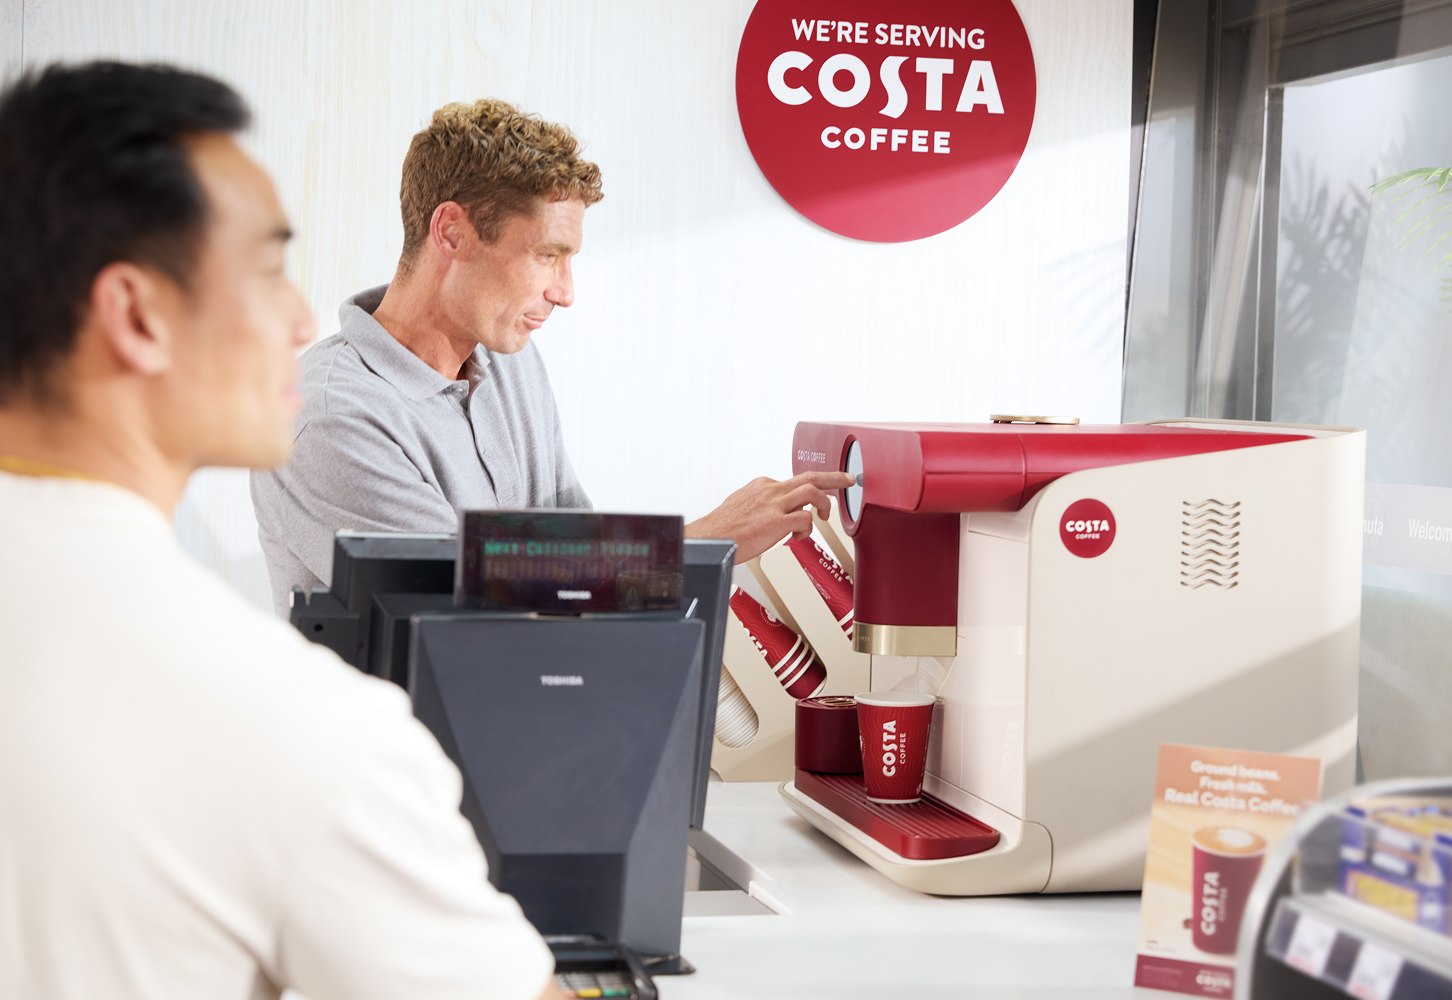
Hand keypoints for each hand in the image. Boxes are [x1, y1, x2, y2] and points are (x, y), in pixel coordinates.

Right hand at [685, 471, 854, 563]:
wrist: (710, 540)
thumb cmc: (722, 530)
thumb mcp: (740, 505)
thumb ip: (759, 504)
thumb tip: (769, 511)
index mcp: (762, 485)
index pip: (792, 481)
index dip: (807, 491)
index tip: (815, 497)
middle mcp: (770, 490)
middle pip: (810, 476)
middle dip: (834, 477)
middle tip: (848, 479)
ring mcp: (774, 505)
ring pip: (812, 492)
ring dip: (825, 503)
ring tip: (825, 516)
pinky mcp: (777, 522)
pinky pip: (805, 519)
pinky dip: (807, 528)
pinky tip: (798, 536)